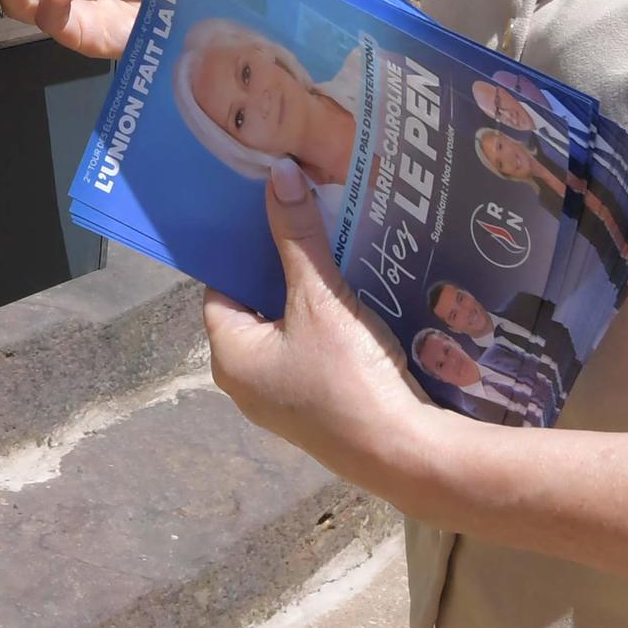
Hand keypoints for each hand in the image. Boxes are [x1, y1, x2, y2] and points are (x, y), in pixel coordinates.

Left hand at [203, 157, 457, 501]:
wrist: (405, 452)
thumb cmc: (348, 377)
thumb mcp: (320, 298)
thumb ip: (298, 237)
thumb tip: (277, 174)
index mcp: (229, 354)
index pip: (222, 283)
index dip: (244, 245)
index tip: (267, 209)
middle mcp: (246, 380)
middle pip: (256, 304)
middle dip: (283, 264)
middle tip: (305, 217)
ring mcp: (282, 399)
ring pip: (289, 327)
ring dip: (310, 293)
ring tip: (334, 246)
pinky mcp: (317, 409)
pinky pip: (313, 351)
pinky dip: (328, 323)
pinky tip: (357, 295)